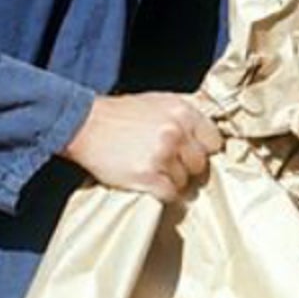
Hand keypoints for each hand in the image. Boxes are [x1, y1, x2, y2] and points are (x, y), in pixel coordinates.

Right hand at [64, 92, 220, 200]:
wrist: (84, 124)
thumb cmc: (120, 114)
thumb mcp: (158, 102)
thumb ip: (185, 116)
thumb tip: (206, 134)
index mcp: (183, 112)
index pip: (214, 141)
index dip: (203, 149)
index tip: (192, 154)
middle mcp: (176, 133)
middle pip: (200, 164)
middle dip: (186, 167)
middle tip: (169, 164)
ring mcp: (162, 155)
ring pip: (184, 181)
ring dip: (172, 181)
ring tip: (154, 171)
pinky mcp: (147, 176)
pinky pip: (170, 194)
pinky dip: (163, 194)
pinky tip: (150, 184)